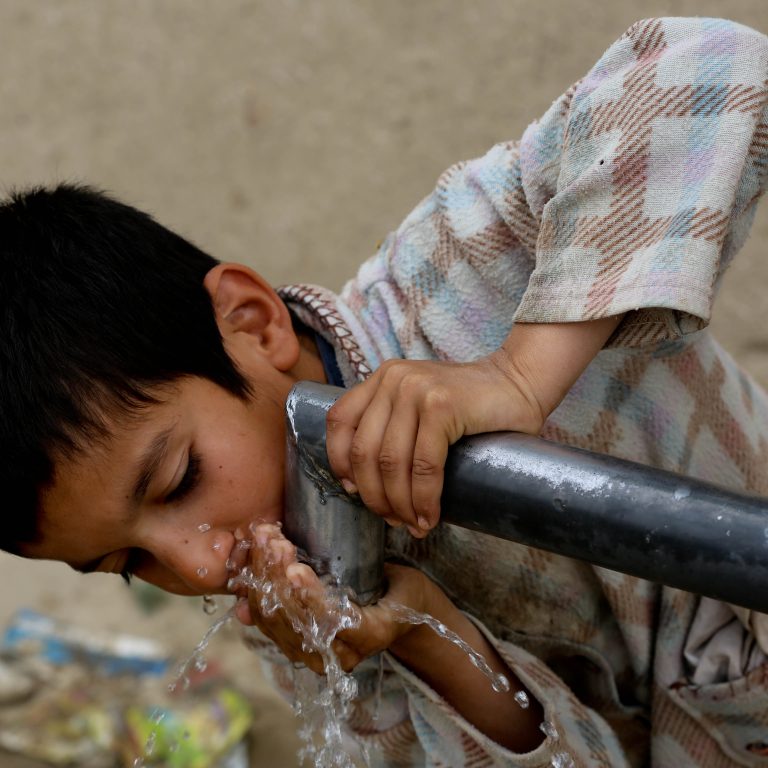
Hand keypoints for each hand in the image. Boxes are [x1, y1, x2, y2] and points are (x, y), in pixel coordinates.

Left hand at [236, 525, 543, 749]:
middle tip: (271, 536)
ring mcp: (314, 654)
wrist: (402, 618)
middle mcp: (338, 654)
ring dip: (259, 576)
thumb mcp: (405, 583)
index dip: (310, 597)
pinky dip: (251, 587)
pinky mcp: (295, 644)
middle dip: (276, 576)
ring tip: (258, 537)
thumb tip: (353, 556)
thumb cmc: (405, 593)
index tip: (295, 566)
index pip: (332, 621)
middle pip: (295, 619)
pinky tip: (245, 559)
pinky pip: (265, 618)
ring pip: (273, 619)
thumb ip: (381, 574)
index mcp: (369, 637)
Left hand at [325, 351, 544, 536]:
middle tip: (393, 520)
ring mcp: (416, 390)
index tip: (354, 492)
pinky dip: (424, 498)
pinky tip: (430, 516)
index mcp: (383, 378)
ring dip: (399, 504)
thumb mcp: (420, 404)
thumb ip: (392, 425)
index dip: (339, 464)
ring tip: (413, 524)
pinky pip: (423, 465)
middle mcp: (393, 379)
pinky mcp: (441, 406)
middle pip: (363, 451)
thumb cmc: (473, 405)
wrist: (521, 382)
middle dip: (374, 496)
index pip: (339, 421)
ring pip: (390, 463)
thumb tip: (361, 483)